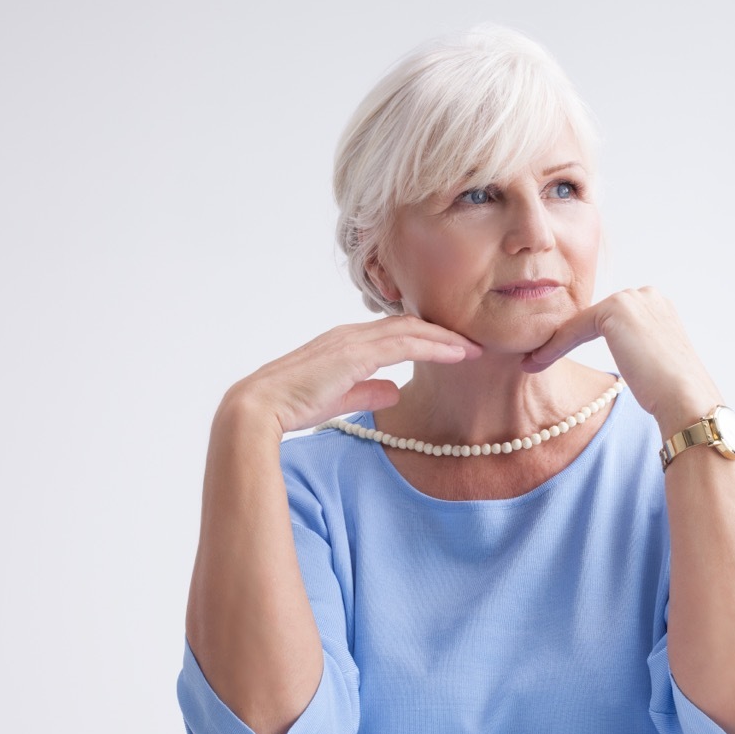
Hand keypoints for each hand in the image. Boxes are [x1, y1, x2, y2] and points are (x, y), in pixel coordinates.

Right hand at [225, 315, 482, 435]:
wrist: (260, 408)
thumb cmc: (292, 405)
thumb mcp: (338, 398)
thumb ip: (366, 391)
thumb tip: (394, 390)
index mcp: (345, 343)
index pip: (395, 333)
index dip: (426, 338)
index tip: (455, 348)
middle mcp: (350, 335)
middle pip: (408, 325)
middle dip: (443, 332)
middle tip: (474, 343)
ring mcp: (352, 341)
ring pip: (410, 330)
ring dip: (445, 337)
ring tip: (474, 347)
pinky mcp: (354, 354)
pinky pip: (403, 344)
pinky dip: (433, 346)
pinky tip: (456, 353)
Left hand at [521, 287, 722, 432]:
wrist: (685, 399)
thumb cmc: (670, 392)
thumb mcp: (649, 361)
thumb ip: (633, 347)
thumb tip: (619, 353)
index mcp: (656, 306)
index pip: (607, 319)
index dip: (577, 338)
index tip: (555, 358)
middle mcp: (646, 294)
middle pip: (591, 317)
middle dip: (563, 338)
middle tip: (537, 359)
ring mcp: (633, 298)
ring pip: (580, 321)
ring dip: (554, 343)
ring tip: (533, 362)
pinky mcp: (617, 310)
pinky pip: (574, 328)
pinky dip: (554, 346)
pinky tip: (537, 361)